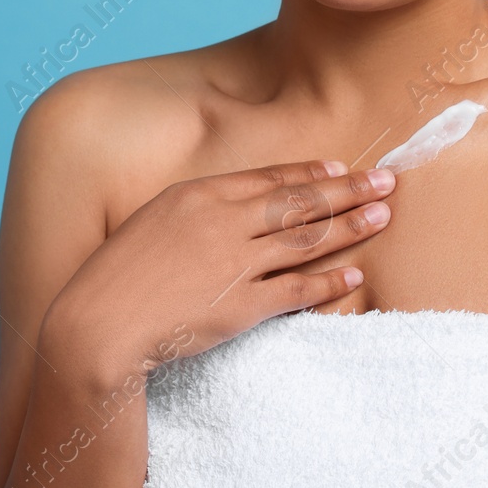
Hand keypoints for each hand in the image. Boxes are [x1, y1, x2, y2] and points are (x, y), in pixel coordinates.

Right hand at [41, 158, 394, 378]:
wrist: (101, 321)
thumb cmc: (117, 275)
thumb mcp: (152, 222)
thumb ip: (195, 212)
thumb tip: (229, 209)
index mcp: (199, 195)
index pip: (268, 178)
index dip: (309, 173)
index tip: (339, 167)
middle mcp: (224, 222)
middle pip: (299, 202)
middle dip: (348, 190)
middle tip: (386, 181)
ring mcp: (236, 263)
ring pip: (308, 239)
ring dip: (351, 227)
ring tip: (383, 217)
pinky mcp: (243, 305)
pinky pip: (298, 290)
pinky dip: (330, 282)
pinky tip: (356, 274)